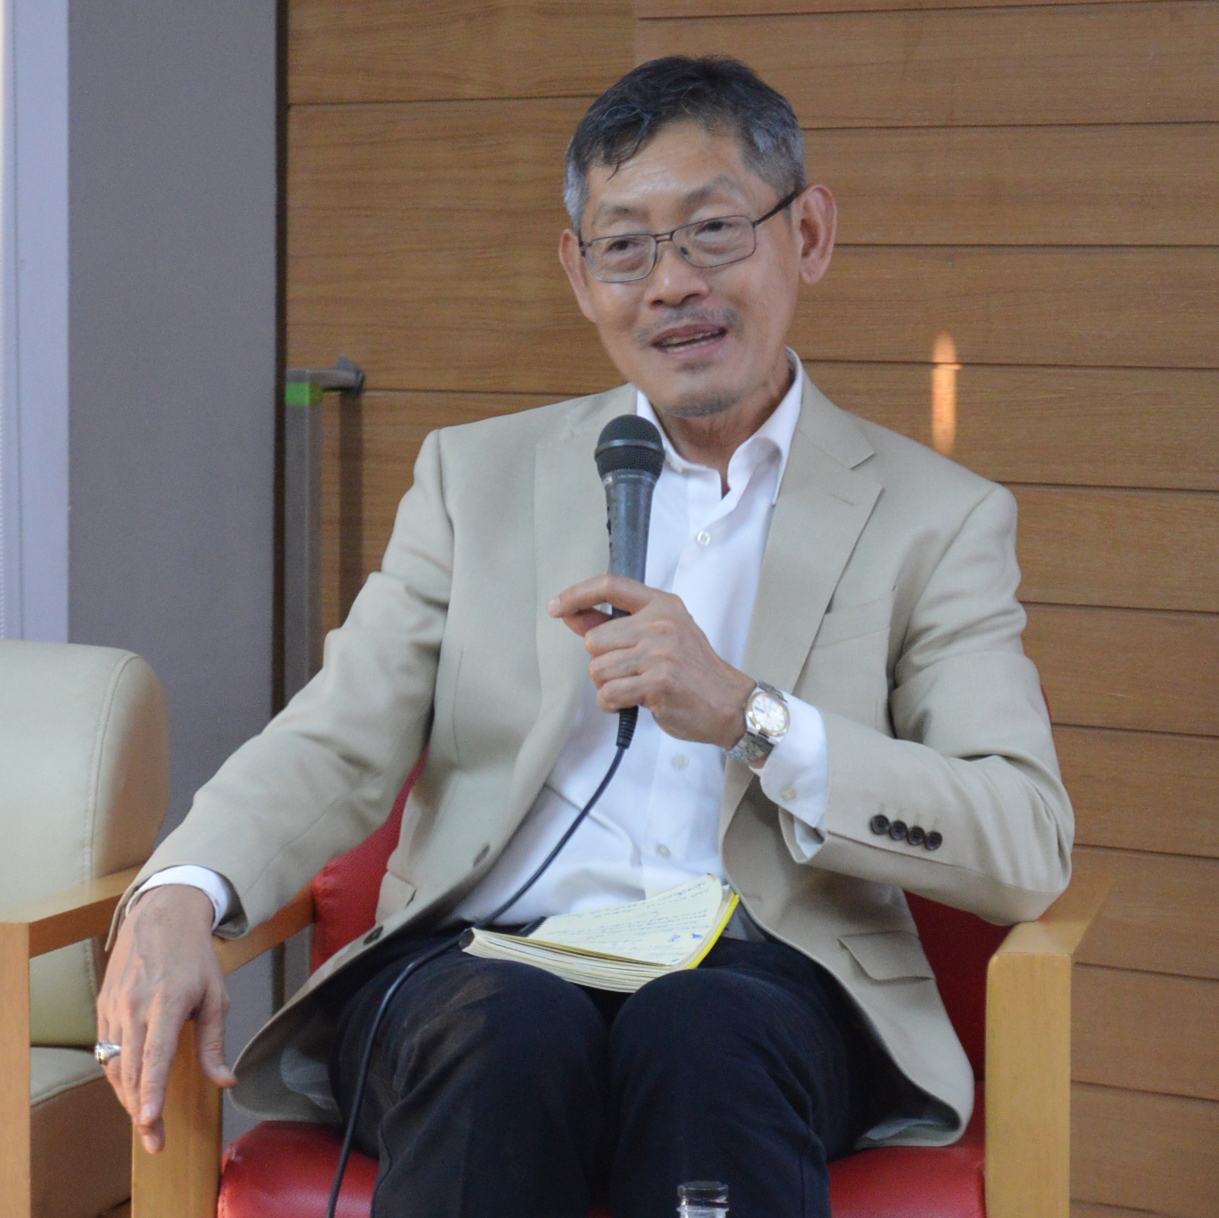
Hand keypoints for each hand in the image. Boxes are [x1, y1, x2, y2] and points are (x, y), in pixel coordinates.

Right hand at [96, 885, 235, 1152]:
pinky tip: (132, 1089)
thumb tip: (225, 1082)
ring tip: (146, 1122)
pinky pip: (106, 1050)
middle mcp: (135, 1006)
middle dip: (141, 1109)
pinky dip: (118, 1074)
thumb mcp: (216, 994)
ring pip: (114, 1064)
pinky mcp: (103, 1006)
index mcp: (168, 1001)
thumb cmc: (196, 956)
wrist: (163, 915)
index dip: (152, 1090)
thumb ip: (215, 1042)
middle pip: (132, 1069)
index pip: (156, 1055)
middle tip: (155, 1140)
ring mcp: (114, 1006)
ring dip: (128, 1096)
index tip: (150, 1119)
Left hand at [548, 574, 754, 748]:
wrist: (728, 703)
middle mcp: (660, 624)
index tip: (556, 607)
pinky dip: (612, 704)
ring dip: (607, 686)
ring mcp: (659, 653)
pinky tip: (632, 702)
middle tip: (628, 672)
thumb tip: (572, 616)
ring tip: (633, 688)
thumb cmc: (693, 671)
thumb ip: (618, 625)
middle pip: (594, 640)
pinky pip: (608, 694)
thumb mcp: (661, 636)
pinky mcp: (656, 683)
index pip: (610, 586)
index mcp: (662, 605)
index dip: (577, 594)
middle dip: (602, 662)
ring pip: (597, 670)